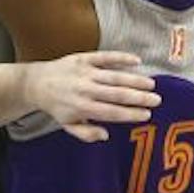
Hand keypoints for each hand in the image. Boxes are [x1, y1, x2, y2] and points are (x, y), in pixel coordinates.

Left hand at [23, 51, 157, 141]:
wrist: (36, 83)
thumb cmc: (57, 107)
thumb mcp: (68, 125)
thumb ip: (86, 134)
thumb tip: (106, 135)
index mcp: (82, 108)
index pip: (112, 112)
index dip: (131, 113)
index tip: (147, 114)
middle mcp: (85, 90)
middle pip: (117, 94)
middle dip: (139, 97)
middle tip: (156, 100)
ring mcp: (85, 72)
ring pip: (114, 76)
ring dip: (135, 80)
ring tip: (151, 84)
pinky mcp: (83, 58)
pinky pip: (104, 57)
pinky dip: (121, 58)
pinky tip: (137, 61)